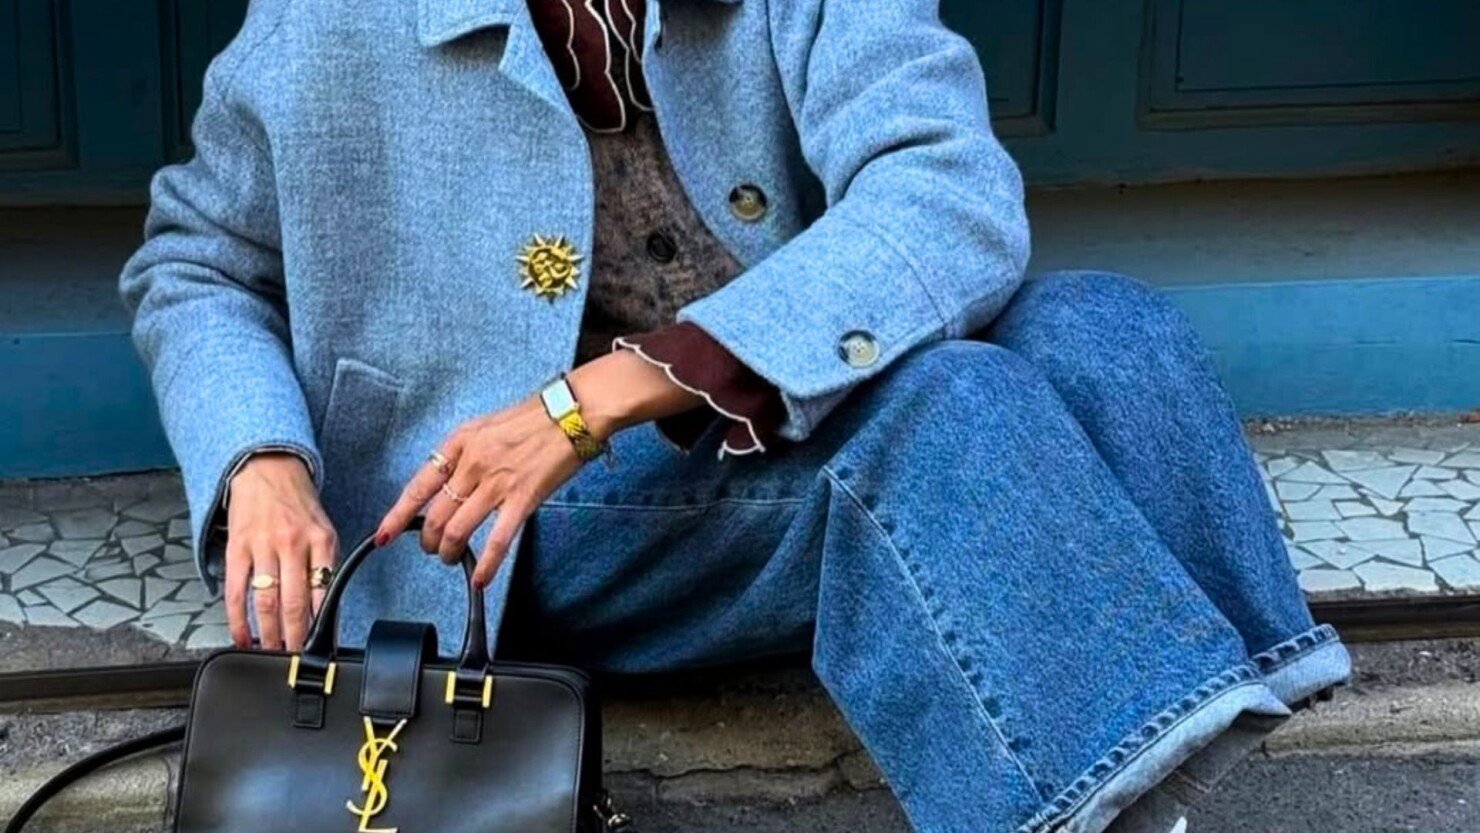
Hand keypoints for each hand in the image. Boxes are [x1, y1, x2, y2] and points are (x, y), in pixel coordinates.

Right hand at [224, 453, 337, 650]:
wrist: (267, 469)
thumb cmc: (298, 503)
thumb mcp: (323, 529)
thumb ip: (325, 565)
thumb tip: (324, 608)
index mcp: (321, 540)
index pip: (323, 591)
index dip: (320, 623)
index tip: (318, 645)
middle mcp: (293, 544)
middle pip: (294, 603)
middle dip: (294, 637)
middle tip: (293, 657)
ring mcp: (263, 546)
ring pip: (265, 602)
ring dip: (267, 634)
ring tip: (270, 652)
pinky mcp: (237, 548)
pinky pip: (236, 591)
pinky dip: (237, 619)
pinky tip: (241, 636)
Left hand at [376, 350, 703, 587]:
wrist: (573, 411)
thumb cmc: (535, 418)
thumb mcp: (486, 427)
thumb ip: (465, 455)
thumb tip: (451, 484)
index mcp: (459, 443)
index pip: (418, 486)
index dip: (398, 516)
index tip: (384, 535)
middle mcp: (472, 463)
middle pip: (434, 516)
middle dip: (428, 541)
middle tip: (433, 549)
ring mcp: (497, 483)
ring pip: (457, 531)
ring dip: (450, 553)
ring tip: (452, 559)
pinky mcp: (523, 499)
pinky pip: (498, 540)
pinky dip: (487, 564)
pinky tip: (481, 578)